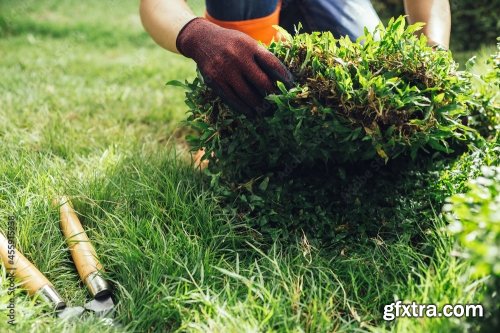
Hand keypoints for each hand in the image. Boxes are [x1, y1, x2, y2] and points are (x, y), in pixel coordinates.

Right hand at [176, 18, 293, 116]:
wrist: (201, 40)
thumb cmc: (231, 43)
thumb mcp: (246, 42)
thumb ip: (260, 56)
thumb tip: (280, 78)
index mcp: (249, 46)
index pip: (271, 63)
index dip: (283, 76)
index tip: (290, 86)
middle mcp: (237, 58)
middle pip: (261, 82)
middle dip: (272, 94)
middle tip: (278, 102)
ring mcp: (225, 70)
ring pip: (246, 94)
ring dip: (258, 105)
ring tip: (266, 111)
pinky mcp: (215, 81)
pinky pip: (232, 99)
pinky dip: (243, 108)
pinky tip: (250, 112)